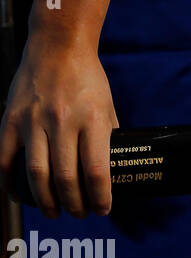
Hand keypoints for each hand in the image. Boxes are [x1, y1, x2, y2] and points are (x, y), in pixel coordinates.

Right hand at [0, 35, 118, 217]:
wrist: (57, 45)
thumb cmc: (86, 76)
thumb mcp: (106, 104)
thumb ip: (107, 134)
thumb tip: (112, 167)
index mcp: (91, 117)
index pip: (96, 170)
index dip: (100, 197)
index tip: (103, 209)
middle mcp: (62, 120)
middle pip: (66, 178)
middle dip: (74, 204)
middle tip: (79, 213)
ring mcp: (33, 121)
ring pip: (37, 175)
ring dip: (47, 201)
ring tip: (55, 212)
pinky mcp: (10, 121)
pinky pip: (6, 161)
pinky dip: (12, 184)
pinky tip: (22, 195)